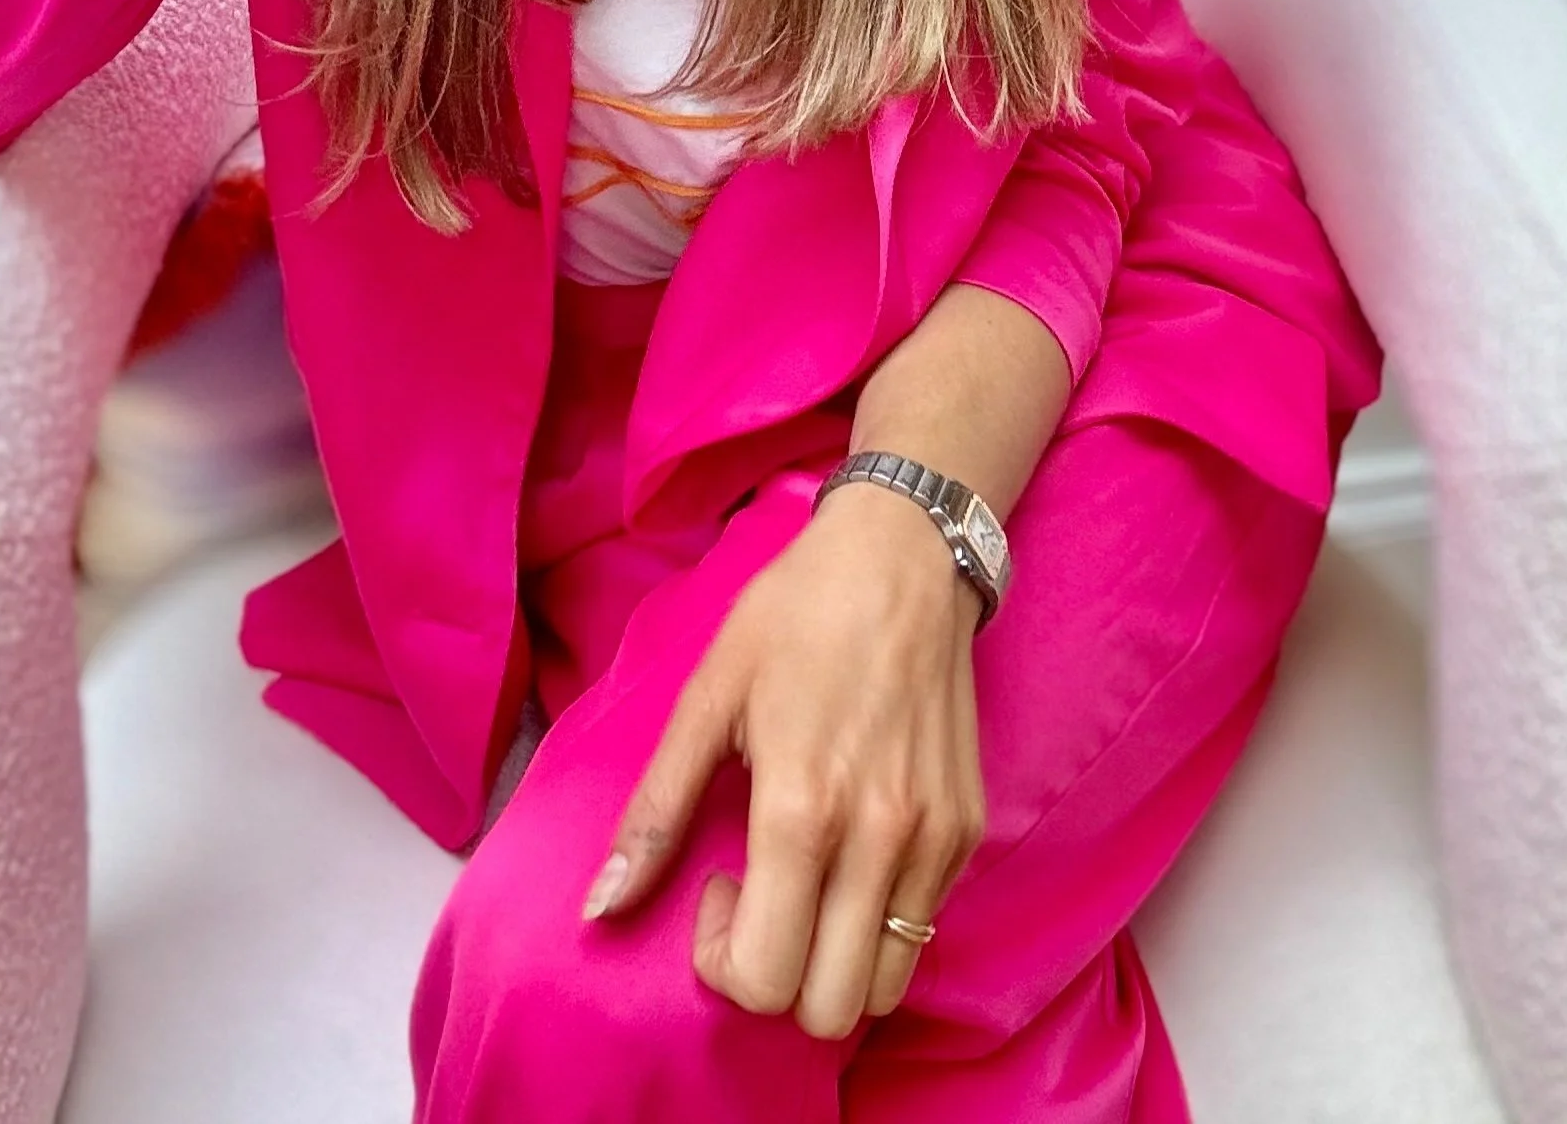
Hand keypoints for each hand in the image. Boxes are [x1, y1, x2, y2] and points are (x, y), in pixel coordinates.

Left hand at [583, 484, 986, 1039]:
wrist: (903, 556)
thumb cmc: (794, 616)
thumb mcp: (708, 698)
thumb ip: (656, 812)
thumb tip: (598, 909)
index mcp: (802, 810)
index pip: (765, 977)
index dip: (722, 961)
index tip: (716, 886)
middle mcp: (879, 839)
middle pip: (829, 1011)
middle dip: (777, 977)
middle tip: (758, 895)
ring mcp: (934, 841)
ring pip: (884, 988)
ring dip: (834, 964)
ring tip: (806, 882)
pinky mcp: (968, 829)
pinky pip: (922, 928)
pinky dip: (878, 923)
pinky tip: (850, 850)